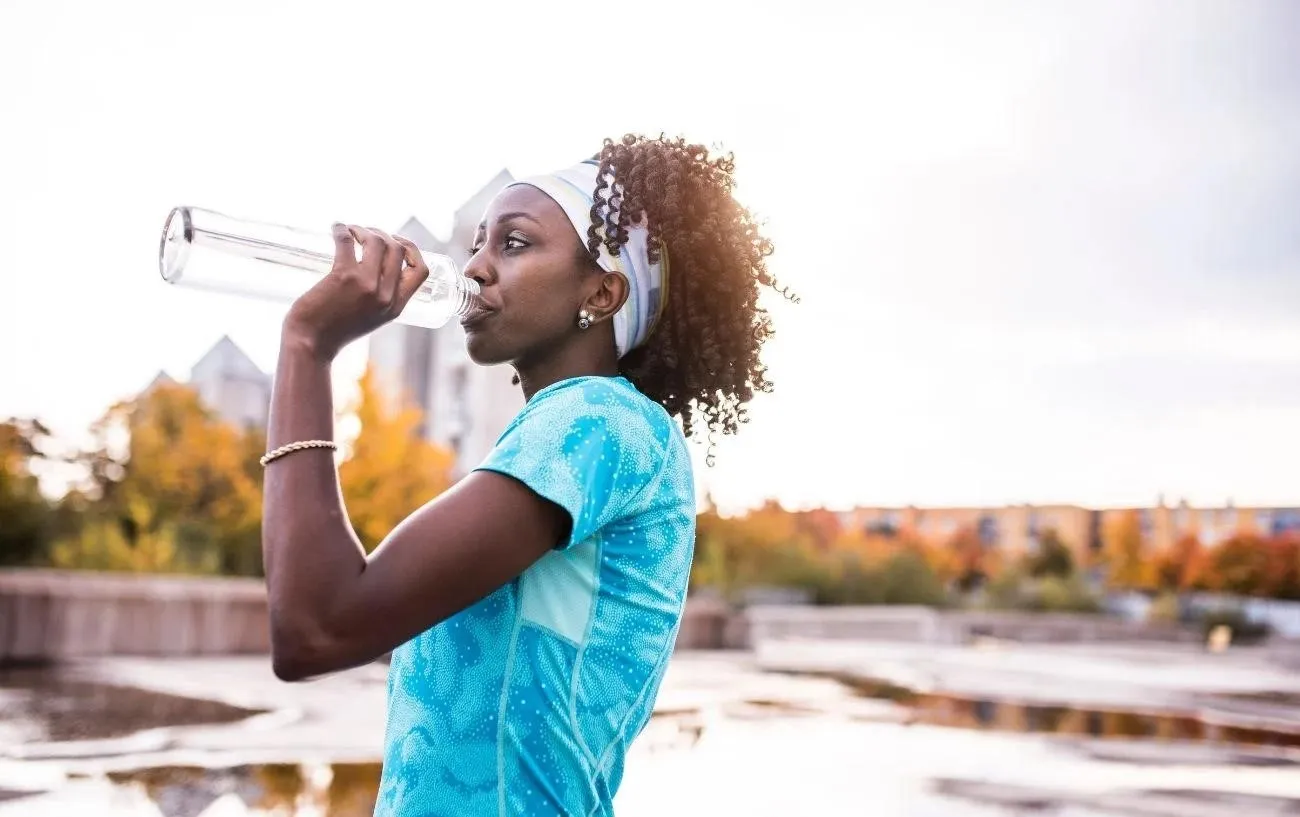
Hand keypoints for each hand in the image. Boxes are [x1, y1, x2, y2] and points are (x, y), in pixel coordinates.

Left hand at [283, 224, 429, 360]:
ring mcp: (366, 285)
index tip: (397, 242)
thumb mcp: (371, 319)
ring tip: (351, 231)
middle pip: (398, 249)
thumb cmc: (335, 331)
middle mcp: (385, 295)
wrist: (311, 344)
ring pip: (377, 241)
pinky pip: (347, 241)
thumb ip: (379, 299)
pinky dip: (341, 229)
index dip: (412, 250)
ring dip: (364, 229)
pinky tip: (337, 228)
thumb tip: (374, 269)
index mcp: (396, 307)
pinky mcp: (343, 277)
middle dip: (384, 234)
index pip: (421, 271)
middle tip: (366, 234)